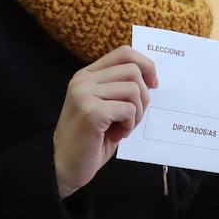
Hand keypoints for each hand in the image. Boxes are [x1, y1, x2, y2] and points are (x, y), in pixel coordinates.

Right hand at [53, 46, 156, 198]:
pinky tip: (115, 135)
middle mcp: (83, 80)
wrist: (65, 167)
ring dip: (137, 114)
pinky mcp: (91, 112)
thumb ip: (120, 88)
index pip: (124, 52)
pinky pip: (128, 110)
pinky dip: (129, 125)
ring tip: (122, 128)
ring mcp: (84, 94)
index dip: (146, 65)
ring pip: (134, 90)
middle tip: (134, 117)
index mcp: (87, 75)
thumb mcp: (106, 106)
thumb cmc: (91, 139)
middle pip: (133, 70)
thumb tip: (151, 78)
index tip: (153, 85)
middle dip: (144, 96)